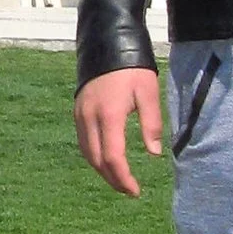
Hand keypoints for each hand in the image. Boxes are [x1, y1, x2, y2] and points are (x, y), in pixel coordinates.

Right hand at [75, 67, 163, 197]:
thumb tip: (154, 153)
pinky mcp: (77, 110)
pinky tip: (106, 160)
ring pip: (87, 153)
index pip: (113, 157)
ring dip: (102, 170)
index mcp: (109, 115)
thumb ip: (151, 123)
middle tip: (129, 190)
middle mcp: (89, 118)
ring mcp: (80, 114)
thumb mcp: (148, 92)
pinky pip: (83, 141)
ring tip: (119, 179)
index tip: (135, 190)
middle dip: (112, 179)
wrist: (108, 43)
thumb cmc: (132, 68)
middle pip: (96, 160)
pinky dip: (94, 156)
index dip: (123, 178)